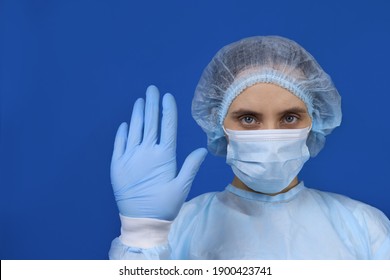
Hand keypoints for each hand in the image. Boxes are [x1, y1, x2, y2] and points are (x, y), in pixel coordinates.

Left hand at [111, 85, 206, 220]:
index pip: (167, 127)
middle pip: (150, 123)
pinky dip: (122, 132)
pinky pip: (119, 144)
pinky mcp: (117, 165)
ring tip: (140, 101)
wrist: (141, 221)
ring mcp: (129, 157)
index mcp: (164, 156)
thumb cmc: (165, 204)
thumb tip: (202, 149)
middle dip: (152, 104)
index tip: (167, 96)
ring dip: (138, 114)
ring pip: (134, 129)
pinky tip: (126, 123)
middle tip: (151, 89)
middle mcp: (146, 152)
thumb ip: (191, 166)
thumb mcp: (181, 186)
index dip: (167, 110)